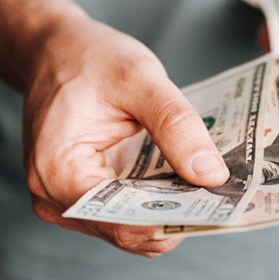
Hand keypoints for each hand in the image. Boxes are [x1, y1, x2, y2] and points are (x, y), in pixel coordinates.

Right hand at [23, 10, 229, 257]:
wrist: (58, 50)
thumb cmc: (89, 59)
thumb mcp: (140, 80)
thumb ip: (176, 126)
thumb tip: (212, 175)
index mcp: (58, 173)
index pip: (123, 221)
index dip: (174, 216)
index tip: (218, 205)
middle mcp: (55, 198)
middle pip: (129, 228)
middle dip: (177, 213)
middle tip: (222, 193)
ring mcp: (67, 200)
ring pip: (130, 225)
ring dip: (169, 207)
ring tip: (206, 183)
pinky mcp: (84, 192)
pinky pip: (126, 209)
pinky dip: (155, 198)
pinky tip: (181, 177)